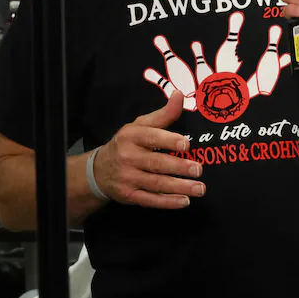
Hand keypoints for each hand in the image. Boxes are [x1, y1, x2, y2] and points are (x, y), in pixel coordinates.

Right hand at [92, 90, 203, 209]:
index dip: (168, 140)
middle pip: (156, 163)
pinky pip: (150, 200)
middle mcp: (128, 157)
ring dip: (179, 187)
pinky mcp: (129, 195)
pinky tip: (184, 201)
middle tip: (198, 169)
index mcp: (131, 136)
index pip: (151, 137)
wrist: (99, 170)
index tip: (186, 144)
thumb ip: (163, 114)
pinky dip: (168, 202)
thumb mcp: (140, 125)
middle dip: (179, 167)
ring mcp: (127, 178)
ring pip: (156, 184)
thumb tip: (180, 94)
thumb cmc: (126, 144)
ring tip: (199, 188)